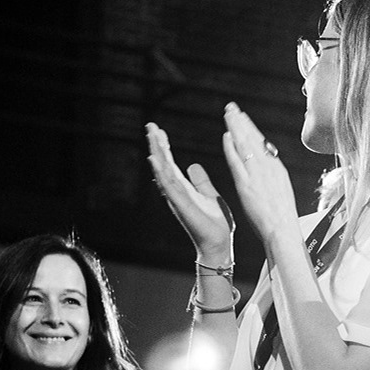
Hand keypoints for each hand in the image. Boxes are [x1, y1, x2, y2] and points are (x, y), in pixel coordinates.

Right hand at [146, 121, 233, 261]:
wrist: (219, 244)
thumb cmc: (214, 224)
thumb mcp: (210, 195)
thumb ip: (200, 181)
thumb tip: (193, 166)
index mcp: (183, 189)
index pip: (170, 163)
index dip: (164, 147)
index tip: (158, 130)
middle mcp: (176, 192)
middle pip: (163, 164)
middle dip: (156, 145)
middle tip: (150, 126)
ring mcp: (177, 199)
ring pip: (163, 171)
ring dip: (157, 153)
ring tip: (152, 136)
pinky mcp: (182, 205)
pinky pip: (169, 186)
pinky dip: (161, 172)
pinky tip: (155, 160)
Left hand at [217, 103, 299, 247]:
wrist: (282, 230)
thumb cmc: (282, 217)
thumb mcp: (281, 191)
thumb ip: (271, 177)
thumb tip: (266, 168)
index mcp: (277, 169)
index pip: (262, 144)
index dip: (251, 129)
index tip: (243, 118)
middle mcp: (268, 168)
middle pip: (253, 139)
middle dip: (242, 122)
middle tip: (232, 107)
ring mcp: (257, 175)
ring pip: (245, 145)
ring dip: (236, 128)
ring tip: (228, 114)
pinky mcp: (247, 184)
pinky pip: (238, 162)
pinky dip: (231, 148)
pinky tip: (226, 137)